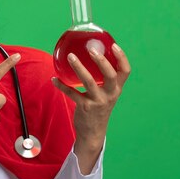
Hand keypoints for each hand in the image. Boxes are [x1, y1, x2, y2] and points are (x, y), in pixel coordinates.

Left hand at [52, 44, 130, 172]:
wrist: (93, 132)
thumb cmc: (99, 108)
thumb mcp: (106, 94)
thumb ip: (102, 80)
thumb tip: (90, 57)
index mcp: (117, 89)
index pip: (125, 71)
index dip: (121, 58)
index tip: (114, 46)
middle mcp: (110, 94)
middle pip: (110, 74)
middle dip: (101, 60)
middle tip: (91, 49)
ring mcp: (98, 101)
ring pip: (89, 81)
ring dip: (78, 67)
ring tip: (70, 56)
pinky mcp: (85, 107)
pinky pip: (71, 93)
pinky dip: (61, 85)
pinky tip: (54, 79)